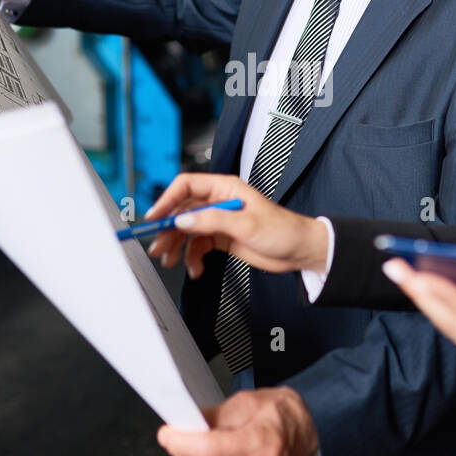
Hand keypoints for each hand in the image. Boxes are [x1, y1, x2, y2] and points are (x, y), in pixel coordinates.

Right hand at [144, 173, 327, 278]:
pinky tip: (196, 268)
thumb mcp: (246, 225)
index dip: (167, 200)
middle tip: (158, 246)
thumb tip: (183, 219)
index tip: (155, 218)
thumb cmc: (283, 230)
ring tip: (171, 261)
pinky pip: (198, 246)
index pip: (186, 186)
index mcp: (224, 189)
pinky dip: (192, 258)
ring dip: (177, 246)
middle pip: (182, 211)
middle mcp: (219, 202)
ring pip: (187, 230)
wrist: (299, 251)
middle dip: (168, 230)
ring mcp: (219, 221)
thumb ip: (212, 220)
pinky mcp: (222, 238)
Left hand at [157, 388, 318, 455]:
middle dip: (181, 452)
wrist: (304, 436)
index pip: (207, 449)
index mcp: (262, 443)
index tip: (166, 433)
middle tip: (182, 435)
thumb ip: (213, 414)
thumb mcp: (247, 402)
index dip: (179, 441)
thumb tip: (183, 421)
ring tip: (202, 448)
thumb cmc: (278, 417)